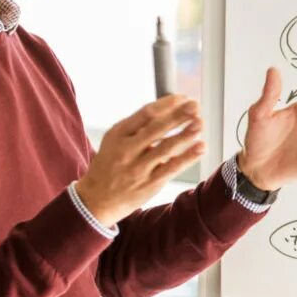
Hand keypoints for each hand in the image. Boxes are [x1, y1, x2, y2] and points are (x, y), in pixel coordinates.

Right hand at [74, 96, 202, 225]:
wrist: (96, 199)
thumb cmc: (110, 164)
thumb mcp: (114, 140)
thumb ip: (137, 126)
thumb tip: (168, 109)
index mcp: (118, 134)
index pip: (145, 114)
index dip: (166, 104)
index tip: (183, 98)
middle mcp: (127, 150)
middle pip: (156, 128)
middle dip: (178, 115)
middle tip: (195, 105)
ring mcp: (139, 168)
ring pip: (166, 148)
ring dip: (185, 134)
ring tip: (200, 123)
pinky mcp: (150, 183)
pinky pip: (172, 168)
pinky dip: (188, 157)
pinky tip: (201, 147)